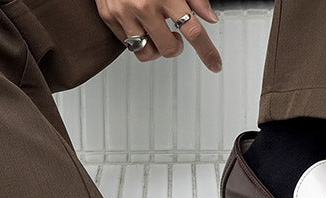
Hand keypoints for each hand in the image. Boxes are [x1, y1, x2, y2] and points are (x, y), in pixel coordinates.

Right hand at [96, 0, 221, 72]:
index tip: (215, 63)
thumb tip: (209, 17)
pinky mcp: (109, 17)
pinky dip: (137, 38)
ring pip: (147, 53)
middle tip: (174, 35)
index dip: (207, 51)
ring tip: (155, 31)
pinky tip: (139, 23)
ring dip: (155, 47)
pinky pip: (128, 45)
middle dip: (175, 46)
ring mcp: (124, 13)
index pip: (193, 31)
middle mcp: (143, 6)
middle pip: (169, 49)